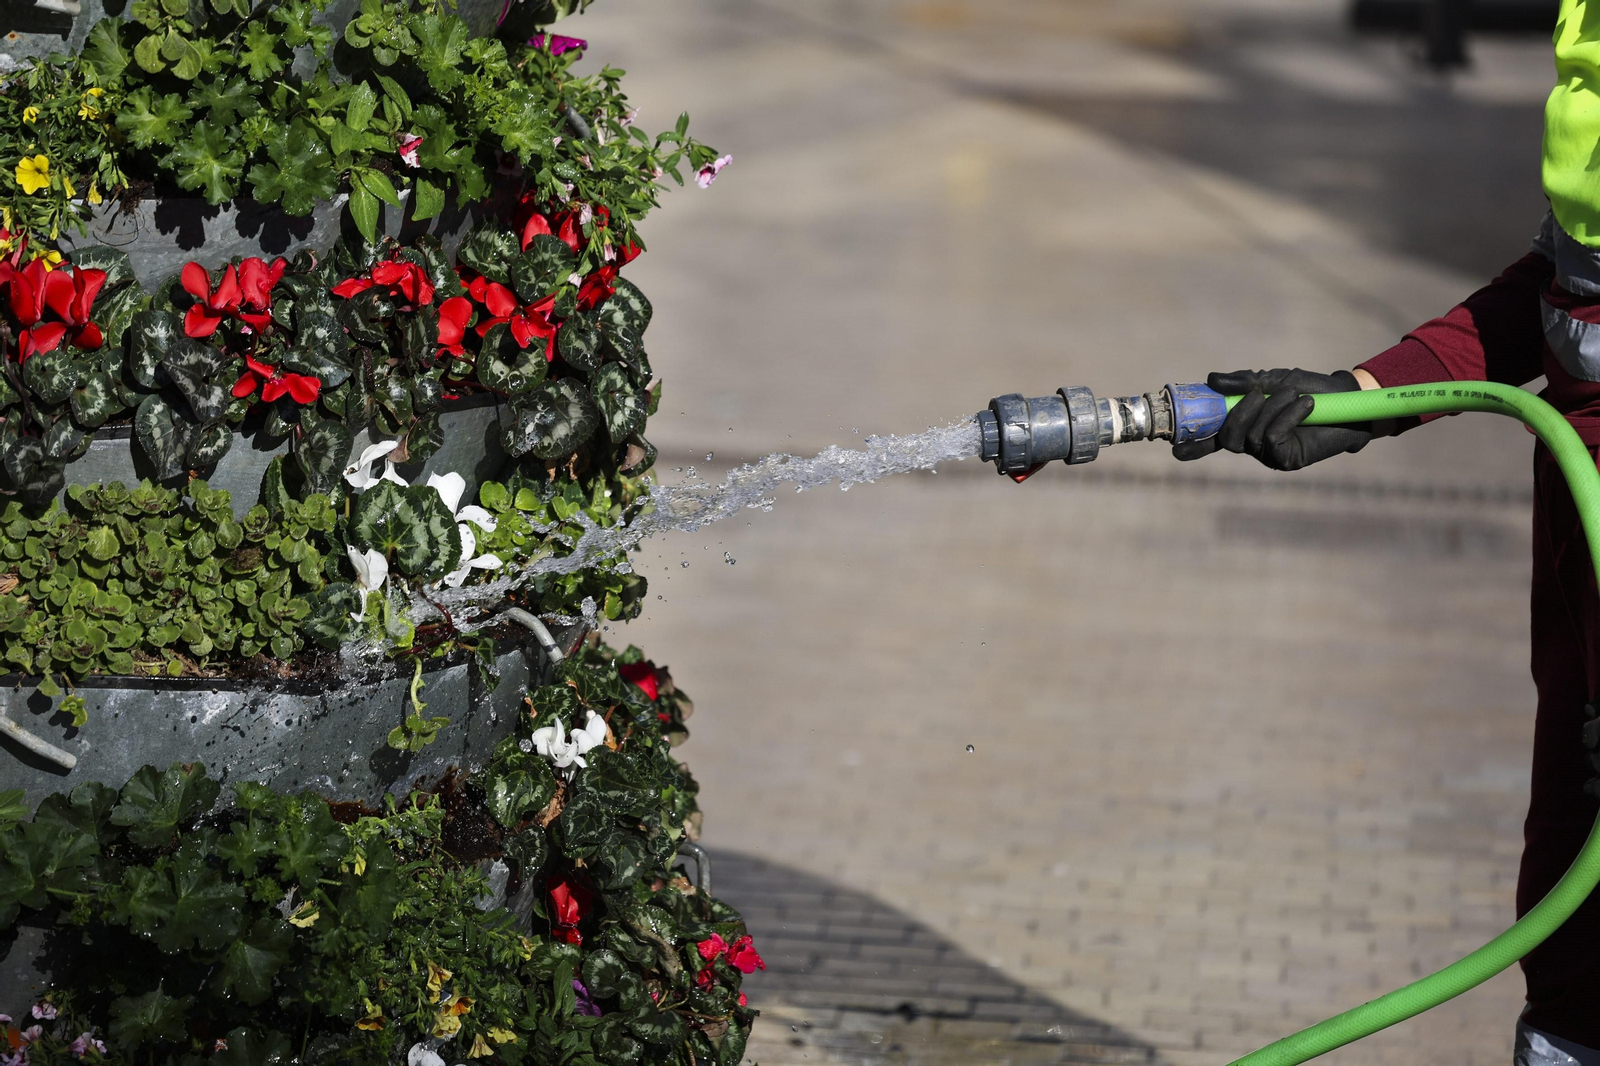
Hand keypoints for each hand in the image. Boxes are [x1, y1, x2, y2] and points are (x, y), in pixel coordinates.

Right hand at [1171, 368, 1371, 469]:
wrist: (1346, 398)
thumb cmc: (1308, 388)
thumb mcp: (1273, 379)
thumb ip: (1243, 381)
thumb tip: (1211, 380)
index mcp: (1244, 424)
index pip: (1212, 437)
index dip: (1193, 444)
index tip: (1174, 448)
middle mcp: (1253, 443)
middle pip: (1228, 438)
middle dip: (1238, 413)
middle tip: (1258, 393)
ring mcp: (1269, 454)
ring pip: (1251, 437)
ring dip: (1272, 409)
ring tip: (1295, 394)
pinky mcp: (1288, 460)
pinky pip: (1272, 440)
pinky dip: (1286, 418)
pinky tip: (1305, 406)